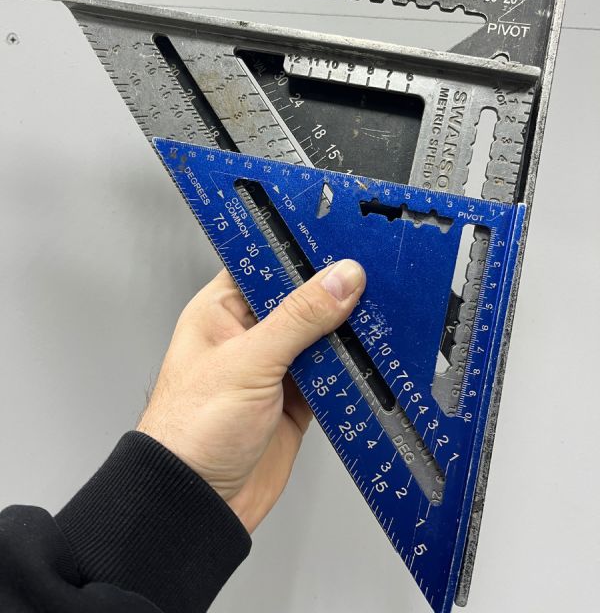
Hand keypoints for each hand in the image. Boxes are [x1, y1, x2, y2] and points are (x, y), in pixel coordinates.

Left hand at [137, 259, 365, 532]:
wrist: (197, 503)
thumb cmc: (190, 430)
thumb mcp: (249, 362)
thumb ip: (299, 318)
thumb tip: (341, 279)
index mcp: (221, 311)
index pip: (265, 266)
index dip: (300, 254)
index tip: (338, 243)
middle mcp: (248, 335)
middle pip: (300, 300)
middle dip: (332, 293)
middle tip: (369, 279)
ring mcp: (273, 368)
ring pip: (320, 337)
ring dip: (344, 333)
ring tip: (377, 314)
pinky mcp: (295, 400)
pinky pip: (331, 375)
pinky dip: (350, 370)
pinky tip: (368, 359)